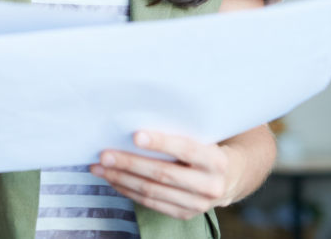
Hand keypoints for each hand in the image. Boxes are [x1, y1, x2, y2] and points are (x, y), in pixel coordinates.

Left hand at [90, 131, 240, 219]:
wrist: (230, 177)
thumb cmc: (206, 147)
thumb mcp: (201, 136)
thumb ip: (178, 130)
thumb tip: (135, 117)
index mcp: (216, 160)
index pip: (186, 149)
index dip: (161, 143)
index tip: (135, 135)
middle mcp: (210, 185)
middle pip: (163, 174)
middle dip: (129, 163)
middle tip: (104, 154)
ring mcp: (197, 204)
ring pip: (152, 191)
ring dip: (121, 179)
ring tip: (99, 167)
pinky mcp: (184, 214)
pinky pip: (150, 203)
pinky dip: (127, 190)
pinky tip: (112, 179)